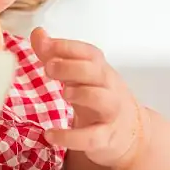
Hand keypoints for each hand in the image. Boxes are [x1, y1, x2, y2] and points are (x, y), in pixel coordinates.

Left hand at [30, 27, 143, 169]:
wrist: (130, 133)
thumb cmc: (98, 96)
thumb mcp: (78, 75)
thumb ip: (55, 55)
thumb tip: (38, 33)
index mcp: (100, 69)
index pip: (88, 52)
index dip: (67, 46)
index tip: (45, 45)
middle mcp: (108, 87)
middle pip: (95, 71)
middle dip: (70, 67)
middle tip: (48, 69)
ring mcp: (111, 112)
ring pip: (102, 99)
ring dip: (81, 94)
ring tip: (62, 95)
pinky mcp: (107, 137)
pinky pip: (92, 137)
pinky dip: (71, 137)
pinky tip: (51, 135)